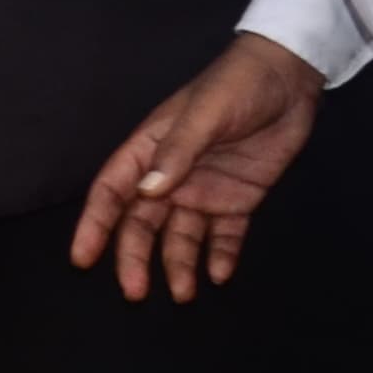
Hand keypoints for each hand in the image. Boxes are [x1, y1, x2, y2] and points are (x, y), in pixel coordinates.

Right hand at [68, 35, 325, 303]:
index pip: (112, 191)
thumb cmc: (237, 86)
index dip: (95, 224)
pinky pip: (224, 236)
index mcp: (151, 149)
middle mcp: (171, 176)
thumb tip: (147, 193)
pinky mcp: (238, 199)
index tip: (83, 258)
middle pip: (142, 223)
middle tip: (136, 292)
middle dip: (136, 257)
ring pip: (181, 236)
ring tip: (185, 294)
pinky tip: (219, 275)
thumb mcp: (205, 114)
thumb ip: (177, 153)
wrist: (289, 78)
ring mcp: (204, 189)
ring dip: (178, 264)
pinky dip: (220, 257)